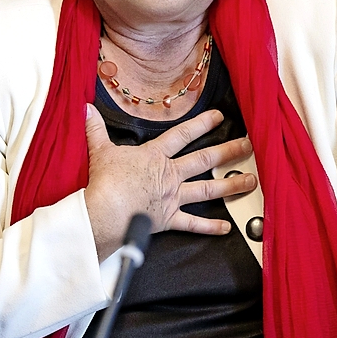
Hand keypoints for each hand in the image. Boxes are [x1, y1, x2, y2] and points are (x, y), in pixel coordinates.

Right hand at [84, 105, 256, 260]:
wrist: (106, 212)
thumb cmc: (104, 182)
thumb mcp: (99, 151)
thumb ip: (95, 130)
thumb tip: (85, 109)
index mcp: (154, 156)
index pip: (182, 135)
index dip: (202, 124)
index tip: (220, 116)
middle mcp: (169, 175)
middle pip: (204, 160)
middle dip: (229, 151)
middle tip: (250, 145)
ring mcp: (171, 198)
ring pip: (207, 190)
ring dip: (231, 185)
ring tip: (251, 181)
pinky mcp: (168, 220)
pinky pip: (192, 224)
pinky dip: (210, 227)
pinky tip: (227, 228)